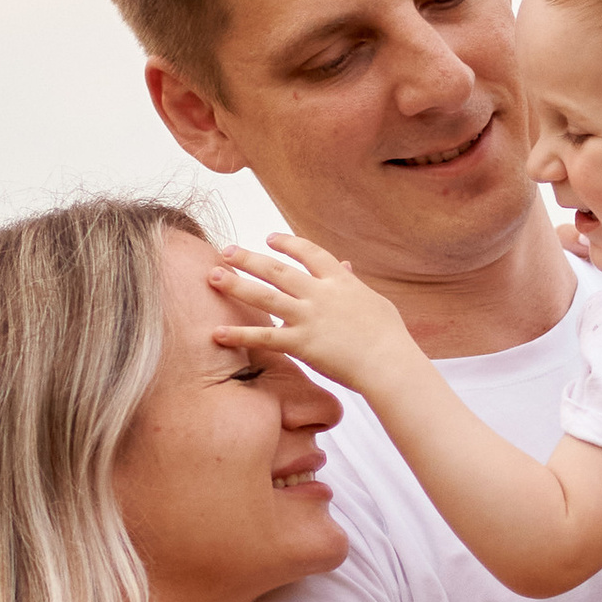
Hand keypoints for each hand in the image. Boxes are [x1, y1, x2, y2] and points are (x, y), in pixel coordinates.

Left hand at [211, 232, 414, 395]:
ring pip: (265, 295)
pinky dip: (239, 334)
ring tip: (212, 276)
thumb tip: (347, 267)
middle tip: (225, 251)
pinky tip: (217, 332)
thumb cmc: (389, 335)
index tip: (270, 238)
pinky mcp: (301, 343)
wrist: (389, 362)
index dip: (288, 243)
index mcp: (339, 281)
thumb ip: (353, 283)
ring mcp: (308, 317)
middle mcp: (319, 294)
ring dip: (236, 284)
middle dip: (249, 258)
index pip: (309, 253)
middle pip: (277, 269)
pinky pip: (264, 337)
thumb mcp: (373, 301)